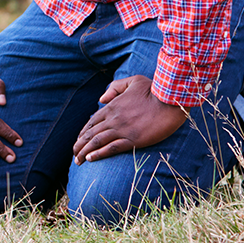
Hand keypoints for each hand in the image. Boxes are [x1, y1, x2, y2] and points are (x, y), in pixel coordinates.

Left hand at [72, 74, 188, 162]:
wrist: (170, 100)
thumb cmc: (154, 89)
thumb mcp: (132, 81)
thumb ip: (114, 88)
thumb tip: (101, 99)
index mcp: (112, 107)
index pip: (92, 122)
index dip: (83, 133)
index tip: (79, 140)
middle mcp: (113, 119)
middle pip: (91, 134)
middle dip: (80, 145)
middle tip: (74, 155)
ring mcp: (122, 130)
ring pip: (97, 142)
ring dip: (85, 152)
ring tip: (78, 161)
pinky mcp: (132, 139)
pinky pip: (111, 148)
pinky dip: (99, 154)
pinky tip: (90, 159)